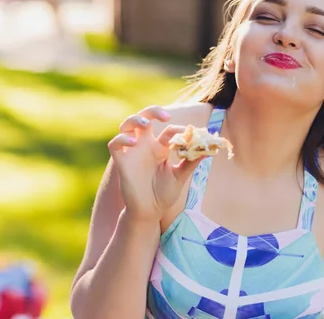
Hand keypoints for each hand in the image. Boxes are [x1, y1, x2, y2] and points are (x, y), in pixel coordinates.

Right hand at [108, 106, 202, 221]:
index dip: (180, 130)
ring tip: (146, 123)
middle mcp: (146, 146)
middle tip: (166, 116)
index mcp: (161, 148)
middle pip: (144, 118)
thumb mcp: (180, 177)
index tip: (192, 136)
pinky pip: (115, 145)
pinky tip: (133, 142)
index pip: (169, 130)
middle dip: (153, 111)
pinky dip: (122, 139)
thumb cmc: (164, 194)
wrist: (149, 212)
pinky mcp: (122, 162)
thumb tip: (209, 149)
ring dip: (135, 119)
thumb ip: (191, 162)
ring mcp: (133, 153)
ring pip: (126, 125)